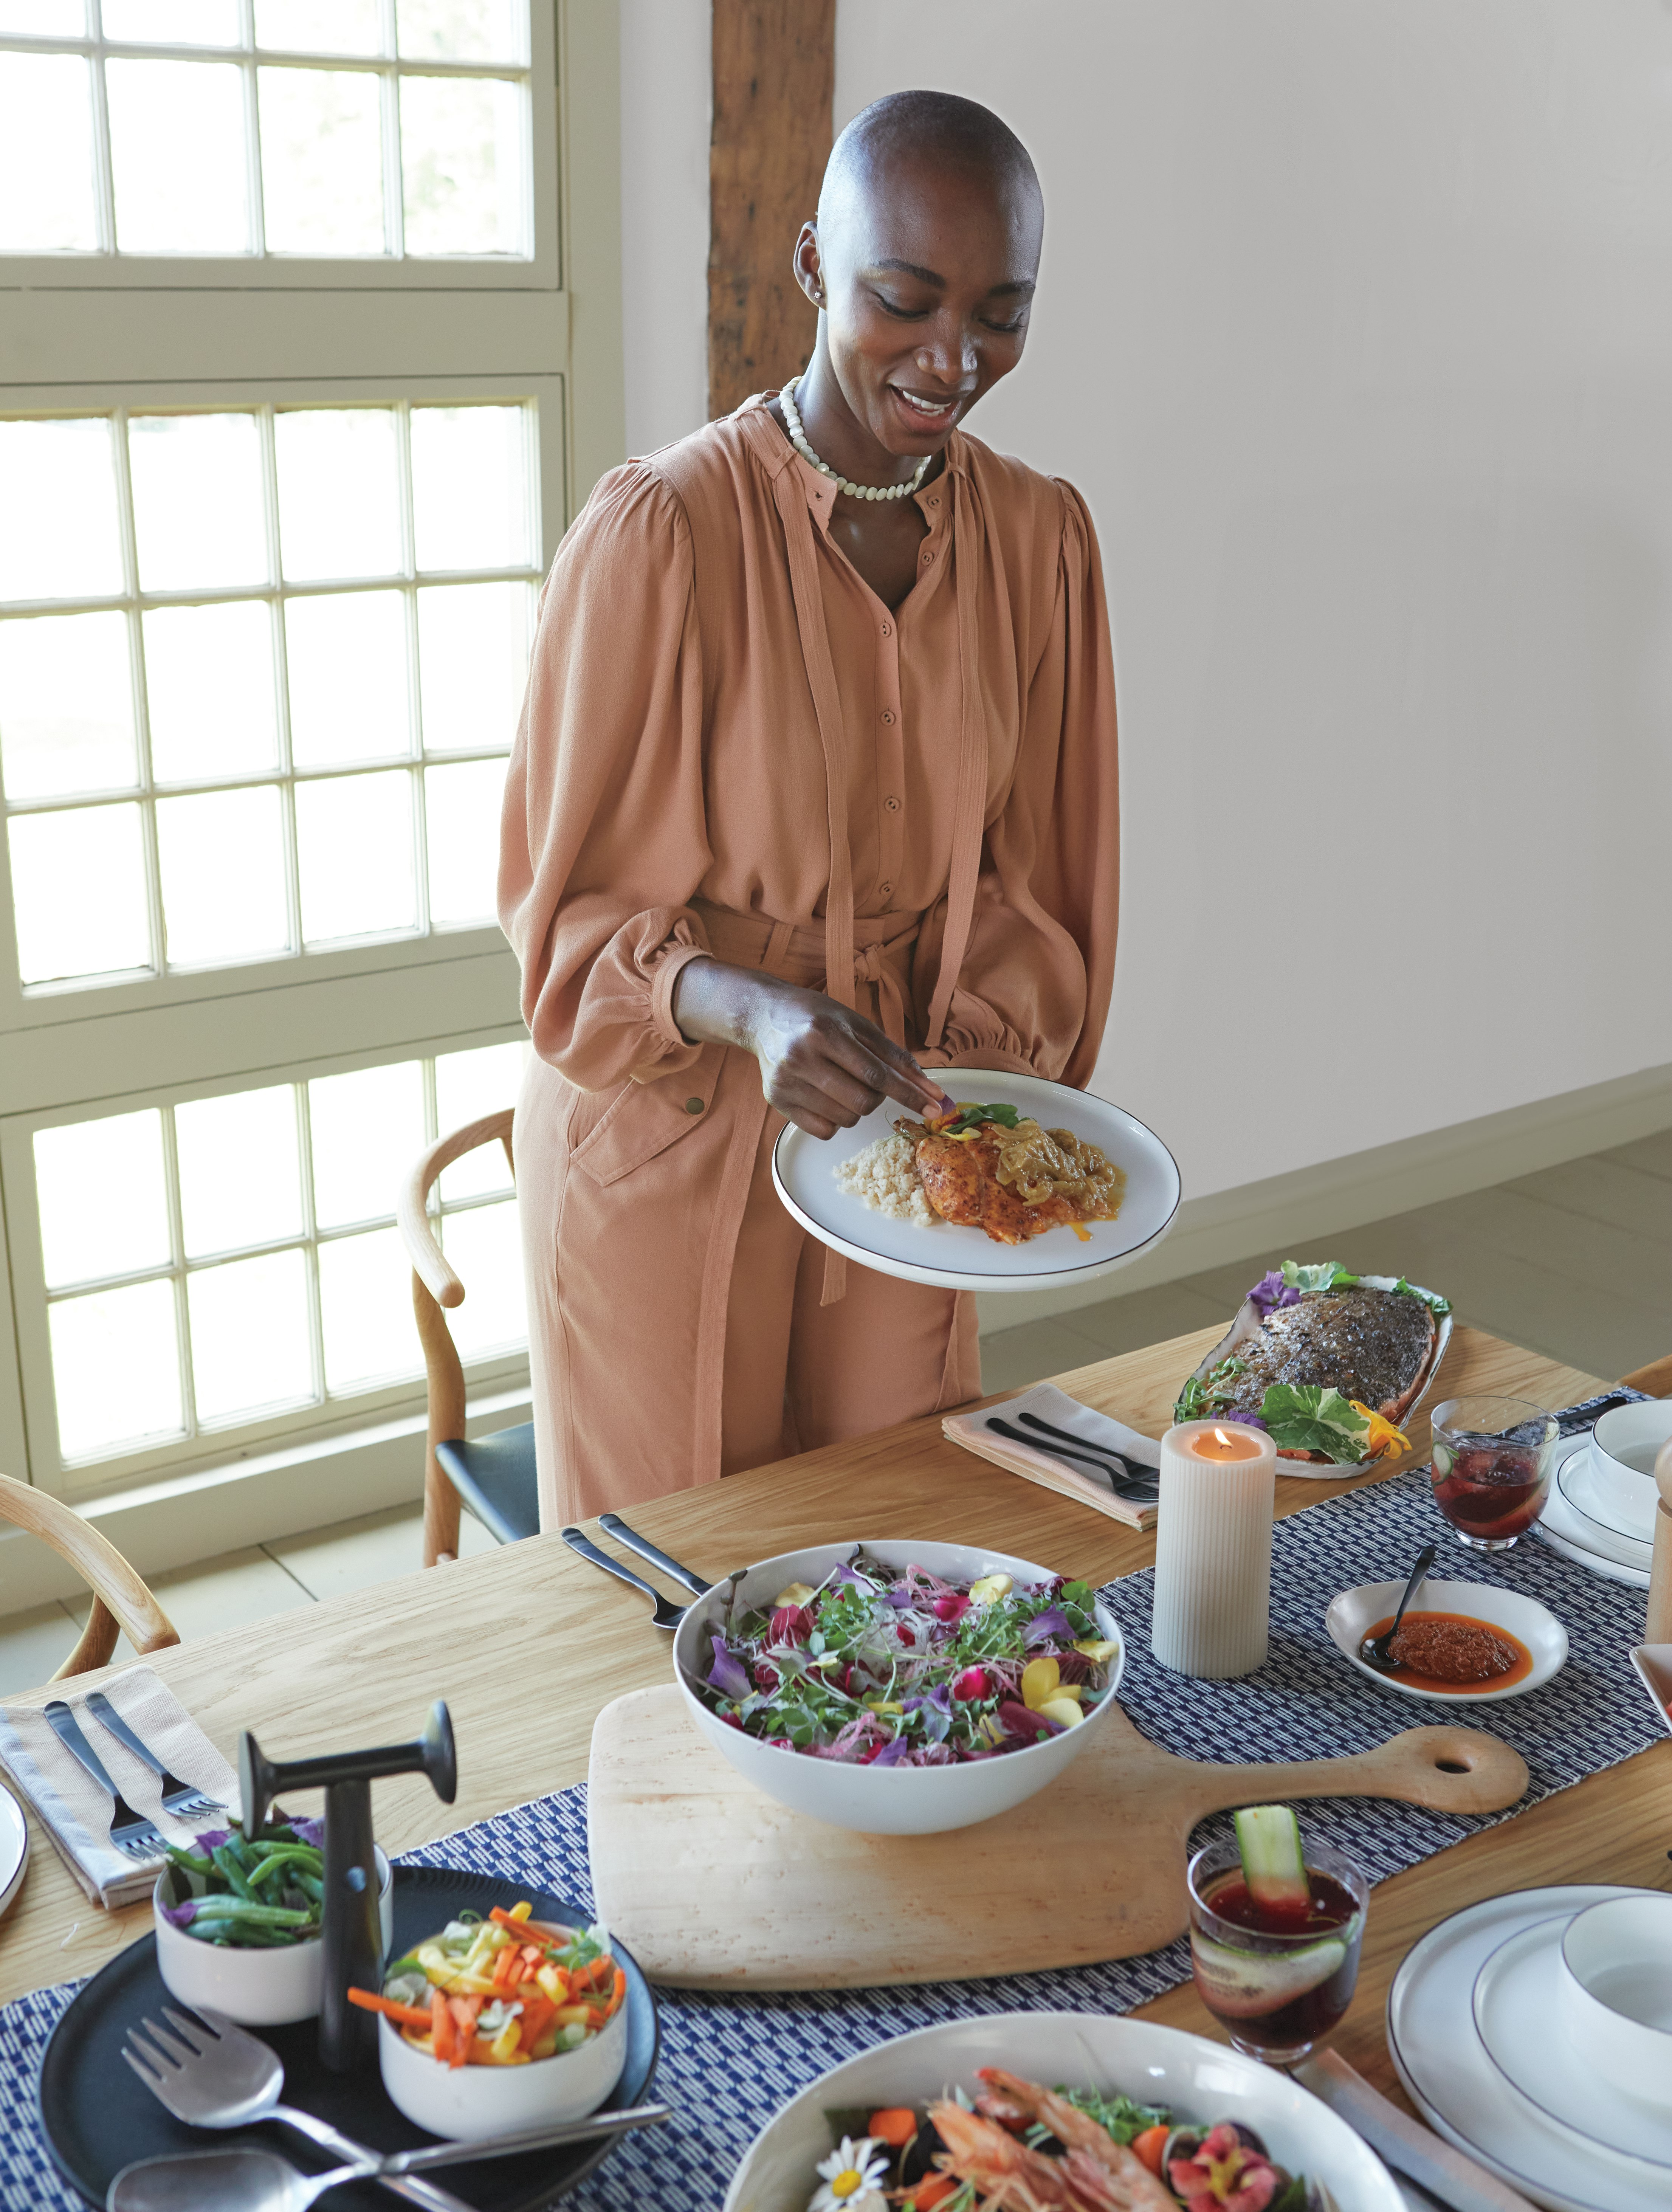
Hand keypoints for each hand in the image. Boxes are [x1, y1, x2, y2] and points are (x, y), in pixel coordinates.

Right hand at [671, 957, 944, 1138]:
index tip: (936, 1108)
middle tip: (866, 1079)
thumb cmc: (818, 1017)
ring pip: (845, 1119)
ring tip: (842, 1082)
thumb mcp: (858, 1025)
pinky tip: (826, 1095)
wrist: (764, 1016)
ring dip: (856, 1107)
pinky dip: (835, 1119)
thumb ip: (894, 1057)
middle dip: (877, 1097)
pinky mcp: (776, 1100)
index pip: (877, 1074)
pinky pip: (824, 1130)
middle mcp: (803, 1058)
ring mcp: (787, 1082)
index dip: (910, 1094)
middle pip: (863, 1102)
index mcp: (826, 1033)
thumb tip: (929, 1090)